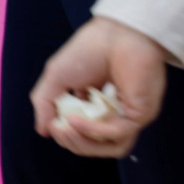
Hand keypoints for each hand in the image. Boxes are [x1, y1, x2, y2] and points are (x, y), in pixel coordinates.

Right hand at [29, 14, 171, 158]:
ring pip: (112, 148)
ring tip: (66, 129)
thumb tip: (43, 132)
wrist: (115, 36)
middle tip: (58, 129)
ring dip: (85, 145)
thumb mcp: (55, 77)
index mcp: (93, 106)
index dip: (65, 136)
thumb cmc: (88, 51)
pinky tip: (77, 120)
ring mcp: (127, 115)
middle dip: (72, 142)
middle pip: (95, 145)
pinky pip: (118, 134)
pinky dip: (94, 130)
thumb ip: (45, 104)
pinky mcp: (140, 114)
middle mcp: (112, 114)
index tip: (52, 125)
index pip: (81, 134)